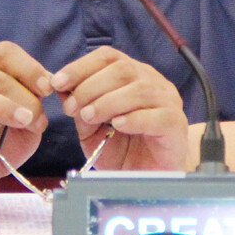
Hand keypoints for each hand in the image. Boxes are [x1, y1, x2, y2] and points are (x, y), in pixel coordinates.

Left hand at [53, 47, 189, 170]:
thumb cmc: (122, 148)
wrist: (146, 176)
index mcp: (132, 75)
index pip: (108, 57)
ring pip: (139, 90)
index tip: (58, 82)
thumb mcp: (92, 129)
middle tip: (72, 108)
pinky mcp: (175, 124)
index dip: (81, 66)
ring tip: (90, 117)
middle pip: (122, 70)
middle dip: (90, 87)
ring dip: (108, 102)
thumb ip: (80, 110)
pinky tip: (118, 126)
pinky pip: (157, 116)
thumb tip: (61, 90)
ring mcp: (168, 101)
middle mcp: (152, 82)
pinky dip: (133, 118)